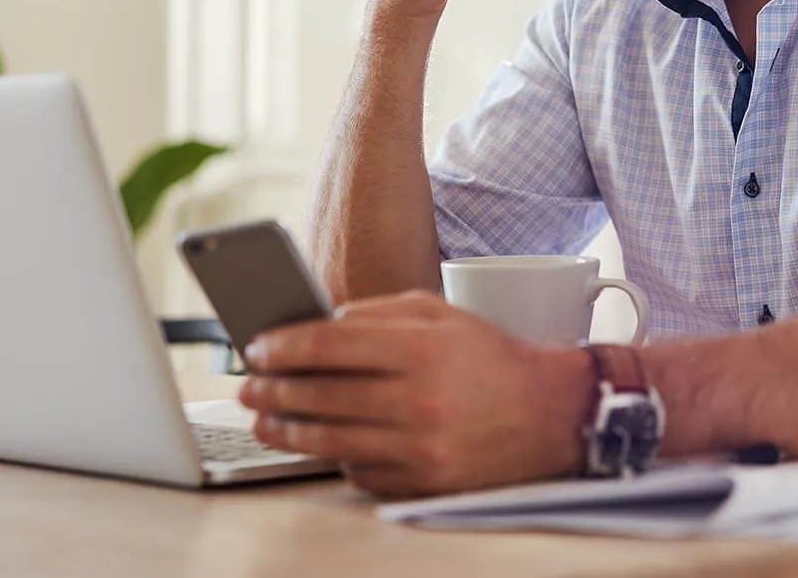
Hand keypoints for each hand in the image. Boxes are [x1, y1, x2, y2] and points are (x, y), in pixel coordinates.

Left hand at [238, 290, 591, 498]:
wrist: (549, 417)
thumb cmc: (489, 359)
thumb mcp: (441, 315)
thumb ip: (377, 313)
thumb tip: (316, 323)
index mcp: (423, 349)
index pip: (330, 344)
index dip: (283, 345)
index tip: (257, 347)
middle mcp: (420, 400)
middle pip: (321, 395)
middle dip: (273, 388)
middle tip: (248, 384)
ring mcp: (419, 448)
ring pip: (329, 440)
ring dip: (285, 428)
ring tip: (264, 418)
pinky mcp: (420, 484)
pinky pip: (357, 470)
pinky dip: (333, 455)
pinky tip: (321, 440)